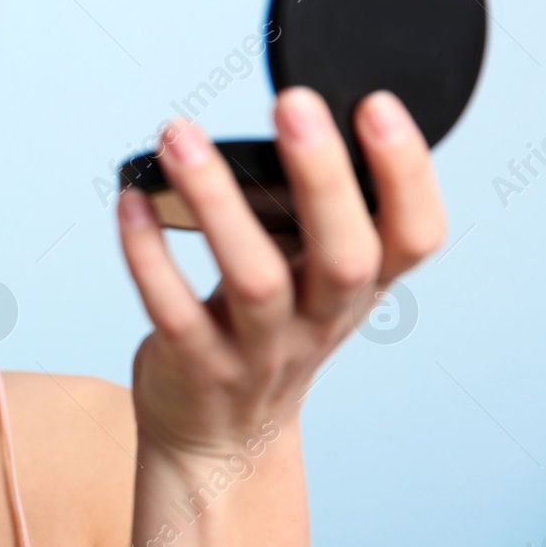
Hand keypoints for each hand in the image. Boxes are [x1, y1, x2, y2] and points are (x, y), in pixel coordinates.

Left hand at [117, 85, 446, 460]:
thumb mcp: (312, 282)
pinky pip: (173, 310)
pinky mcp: (195, 367)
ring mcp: (258, 351)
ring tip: (178, 135)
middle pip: (343, 256)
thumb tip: (295, 119)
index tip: (376, 104)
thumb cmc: (267, 334)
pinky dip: (147, 253)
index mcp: (358, 289)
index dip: (408, 174)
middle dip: (324, 177)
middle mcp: (319, 322)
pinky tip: (130, 199)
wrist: (221, 443)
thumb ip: (314, 217)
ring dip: (215, 201)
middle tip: (293, 103)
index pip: (415, 237)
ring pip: (254, 280)